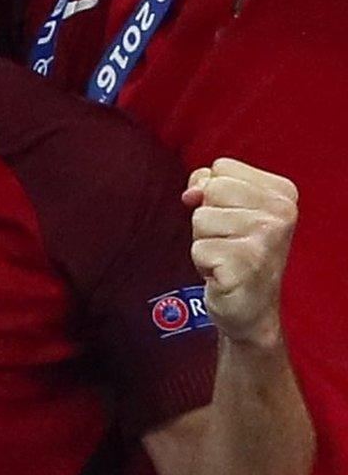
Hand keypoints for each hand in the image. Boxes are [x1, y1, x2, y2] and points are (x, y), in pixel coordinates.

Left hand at [185, 158, 296, 349]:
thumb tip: (192, 192)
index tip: (233, 218)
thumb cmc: (236, 252)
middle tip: (228, 240)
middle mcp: (282, 213)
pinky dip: (203, 263)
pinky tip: (224, 273)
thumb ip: (207, 185)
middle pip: (210, 190)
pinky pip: (199, 248)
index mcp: (282, 192)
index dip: (214, 194)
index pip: (221, 167)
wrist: (252, 307)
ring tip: (226, 256)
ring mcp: (266, 238)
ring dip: (204, 241)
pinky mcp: (246, 263)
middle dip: (207, 217)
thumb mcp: (227, 209)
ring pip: (200, 218)